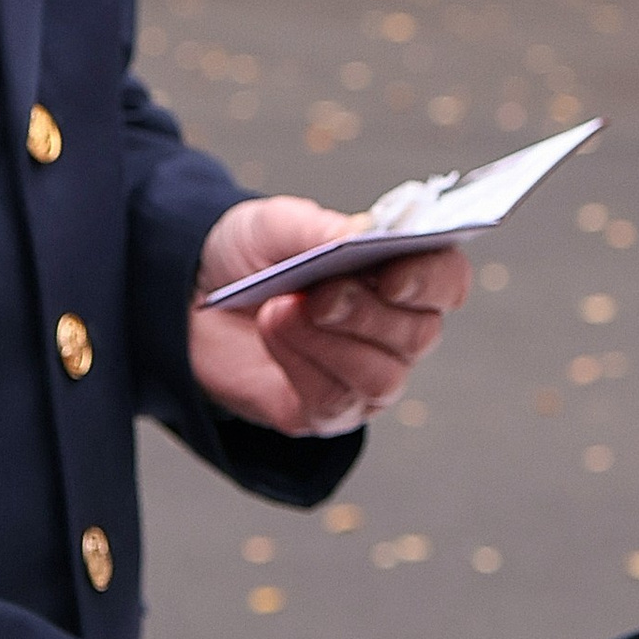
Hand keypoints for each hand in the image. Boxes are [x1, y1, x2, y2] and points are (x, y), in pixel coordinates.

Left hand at [189, 198, 470, 437]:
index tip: (392, 276)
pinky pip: (333, 401)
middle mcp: (397, 332)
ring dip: (330, 343)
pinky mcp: (326, 413)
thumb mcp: (276, 225)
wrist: (190, 297)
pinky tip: (271, 333)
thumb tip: (363, 233)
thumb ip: (321, 228)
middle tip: (318, 294)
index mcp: (402, 273)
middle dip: (367, 314)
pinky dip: (300, 364)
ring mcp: (366, 378)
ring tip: (279, 311)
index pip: (448, 282)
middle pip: (418, 334)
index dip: (431, 281)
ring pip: (381, 377)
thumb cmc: (251, 255)